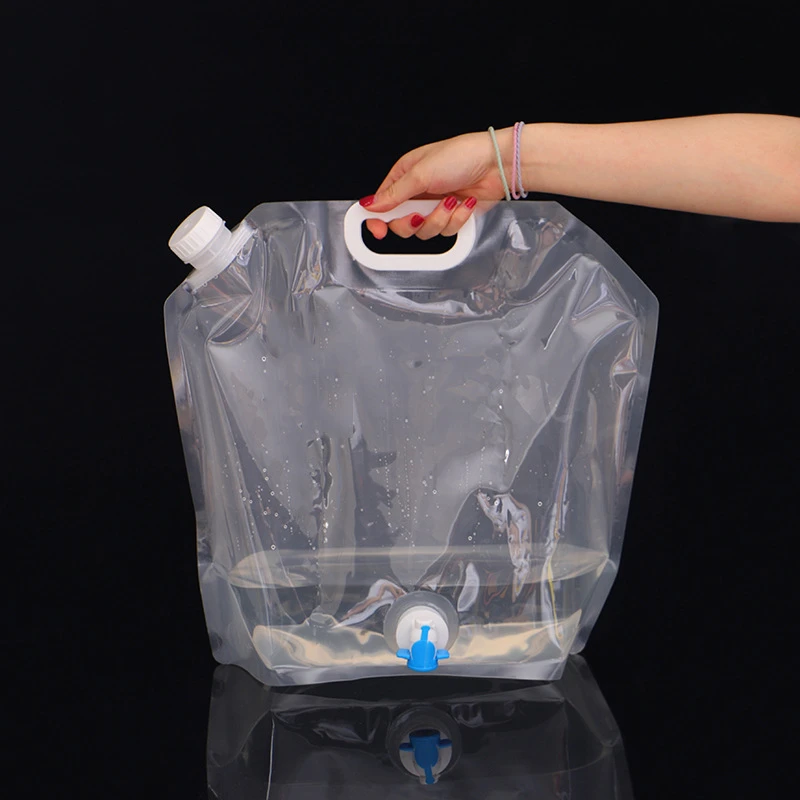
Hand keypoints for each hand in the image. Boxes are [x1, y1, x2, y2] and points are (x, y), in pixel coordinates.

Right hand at [360, 129, 511, 239]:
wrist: (497, 165)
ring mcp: (434, 206)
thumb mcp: (421, 173)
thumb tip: (370, 205)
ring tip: (451, 202)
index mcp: (404, 176)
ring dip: (439, 220)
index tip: (378, 231)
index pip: (381, 204)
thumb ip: (394, 194)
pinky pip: (446, 232)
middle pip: (400, 224)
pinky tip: (465, 203)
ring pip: (424, 231)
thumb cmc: (462, 156)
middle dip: (412, 223)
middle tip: (420, 215)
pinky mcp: (452, 217)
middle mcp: (417, 193)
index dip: (376, 220)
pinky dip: (456, 219)